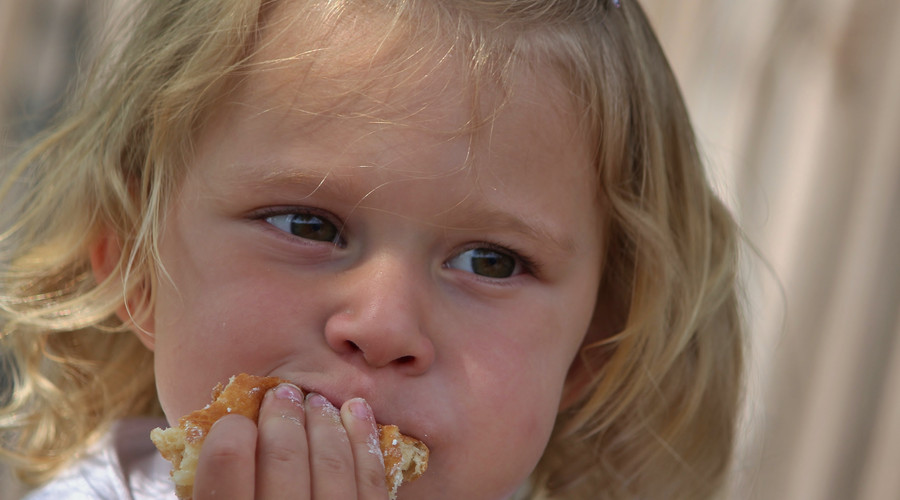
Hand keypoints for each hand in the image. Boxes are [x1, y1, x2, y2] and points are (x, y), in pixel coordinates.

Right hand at [192, 383, 388, 499]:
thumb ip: (212, 480)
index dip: (230, 431)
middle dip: (283, 417)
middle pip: (285, 457)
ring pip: (332, 465)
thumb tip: (211, 427)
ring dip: (324, 423)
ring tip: (314, 401)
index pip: (227, 460)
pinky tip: (355, 413)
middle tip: (281, 395)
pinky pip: (372, 481)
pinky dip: (364, 440)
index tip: (236, 421)